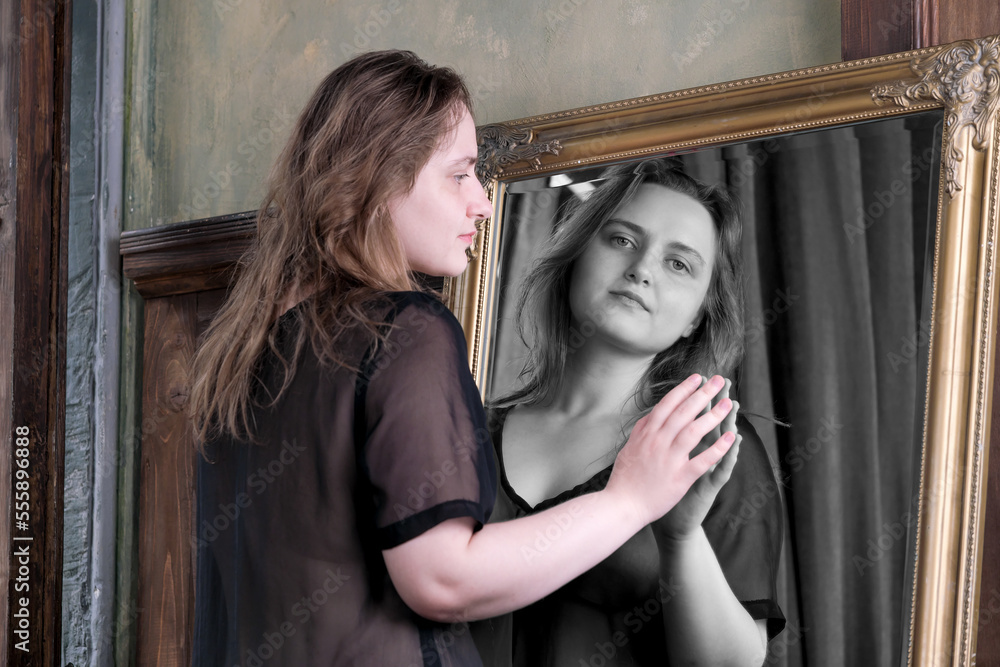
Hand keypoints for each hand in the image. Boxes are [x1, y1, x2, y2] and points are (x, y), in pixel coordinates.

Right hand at [604, 374, 736, 527]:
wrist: (622, 505)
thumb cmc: (624, 479)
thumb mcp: (628, 448)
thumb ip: (641, 431)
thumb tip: (651, 415)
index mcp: (646, 434)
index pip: (667, 405)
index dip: (684, 389)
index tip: (698, 377)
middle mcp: (658, 442)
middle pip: (684, 412)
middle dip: (703, 394)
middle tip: (719, 381)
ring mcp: (669, 459)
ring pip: (694, 431)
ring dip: (714, 415)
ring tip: (729, 403)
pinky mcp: (679, 478)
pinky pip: (703, 460)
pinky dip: (718, 448)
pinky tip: (731, 438)